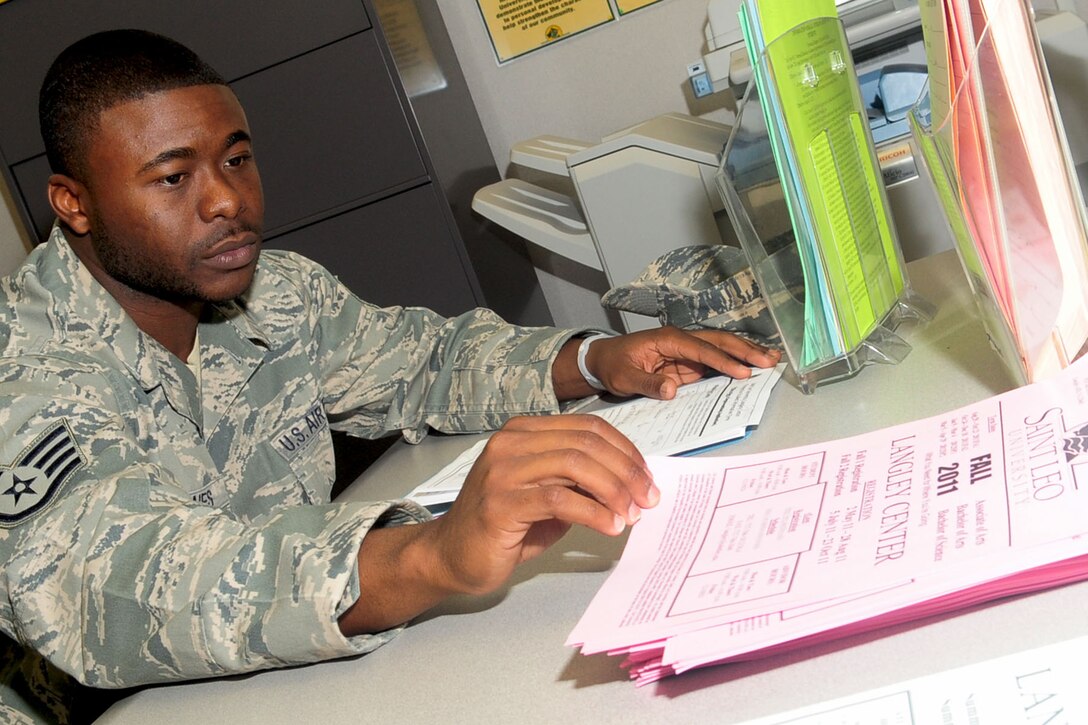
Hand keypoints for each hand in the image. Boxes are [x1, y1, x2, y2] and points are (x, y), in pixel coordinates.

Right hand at [434, 414, 657, 594]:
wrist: (451, 556)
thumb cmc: (502, 526)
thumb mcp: (549, 495)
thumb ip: (580, 481)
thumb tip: (630, 483)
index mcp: (524, 431)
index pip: (587, 428)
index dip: (624, 451)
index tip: (647, 478)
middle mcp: (511, 443)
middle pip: (586, 443)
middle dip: (626, 471)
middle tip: (647, 499)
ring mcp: (502, 470)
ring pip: (575, 464)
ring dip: (614, 490)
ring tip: (631, 514)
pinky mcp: (500, 502)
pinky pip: (558, 499)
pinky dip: (593, 513)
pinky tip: (610, 526)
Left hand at [554, 327, 780, 400]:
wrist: (602, 360)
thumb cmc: (612, 365)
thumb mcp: (624, 376)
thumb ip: (647, 383)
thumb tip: (672, 390)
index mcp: (667, 339)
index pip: (700, 349)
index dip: (722, 360)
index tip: (742, 372)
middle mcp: (681, 341)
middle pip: (718, 342)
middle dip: (744, 351)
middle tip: (768, 361)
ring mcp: (686, 351)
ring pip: (721, 348)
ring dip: (745, 353)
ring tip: (771, 359)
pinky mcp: (688, 363)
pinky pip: (715, 362)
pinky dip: (734, 363)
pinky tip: (751, 368)